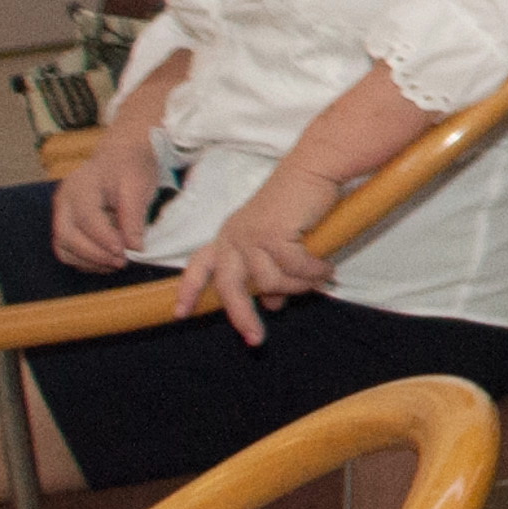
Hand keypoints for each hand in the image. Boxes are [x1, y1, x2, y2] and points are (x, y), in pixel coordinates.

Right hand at [50, 126, 163, 271]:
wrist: (122, 156)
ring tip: (116, 263)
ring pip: (63, 248)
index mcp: (80, 186)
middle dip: (94, 255)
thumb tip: (134, 248)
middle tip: (121, 262)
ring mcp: (61, 214)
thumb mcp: (138, 186)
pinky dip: (85, 260)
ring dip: (88, 261)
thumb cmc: (131, 169)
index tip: (125, 253)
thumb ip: (134, 217)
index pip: (87, 219)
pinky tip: (107, 260)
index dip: (104, 240)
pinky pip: (67, 251)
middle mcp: (64, 201)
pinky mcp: (65, 226)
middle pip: (67, 236)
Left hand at [171, 162, 341, 346]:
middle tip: (256, 340)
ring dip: (299, 284)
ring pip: (271, 281)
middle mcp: (233, 236)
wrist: (315, 168)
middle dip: (241, 316)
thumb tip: (275, 302)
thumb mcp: (279, 239)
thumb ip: (272, 270)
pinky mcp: (273, 235)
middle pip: (229, 287)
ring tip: (319, 277)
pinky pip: (295, 268)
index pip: (200, 265)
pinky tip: (327, 268)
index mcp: (229, 235)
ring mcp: (251, 236)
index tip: (180, 313)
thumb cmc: (299, 200)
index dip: (189, 289)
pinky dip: (314, 272)